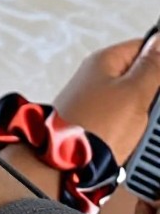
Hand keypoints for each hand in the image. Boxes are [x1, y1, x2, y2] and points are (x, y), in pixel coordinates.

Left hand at [54, 34, 159, 164]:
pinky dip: (135, 132)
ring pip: (136, 104)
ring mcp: (97, 102)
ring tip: (143, 132)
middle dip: (155, 97)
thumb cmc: (94, 127)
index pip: (143, 48)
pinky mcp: (97, 125)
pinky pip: (125, 123)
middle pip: (141, 78)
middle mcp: (98, 78)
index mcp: (105, 61)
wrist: (63, 165)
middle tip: (155, 114)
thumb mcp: (133, 93)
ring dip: (146, 118)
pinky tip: (137, 144)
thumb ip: (151, 68)